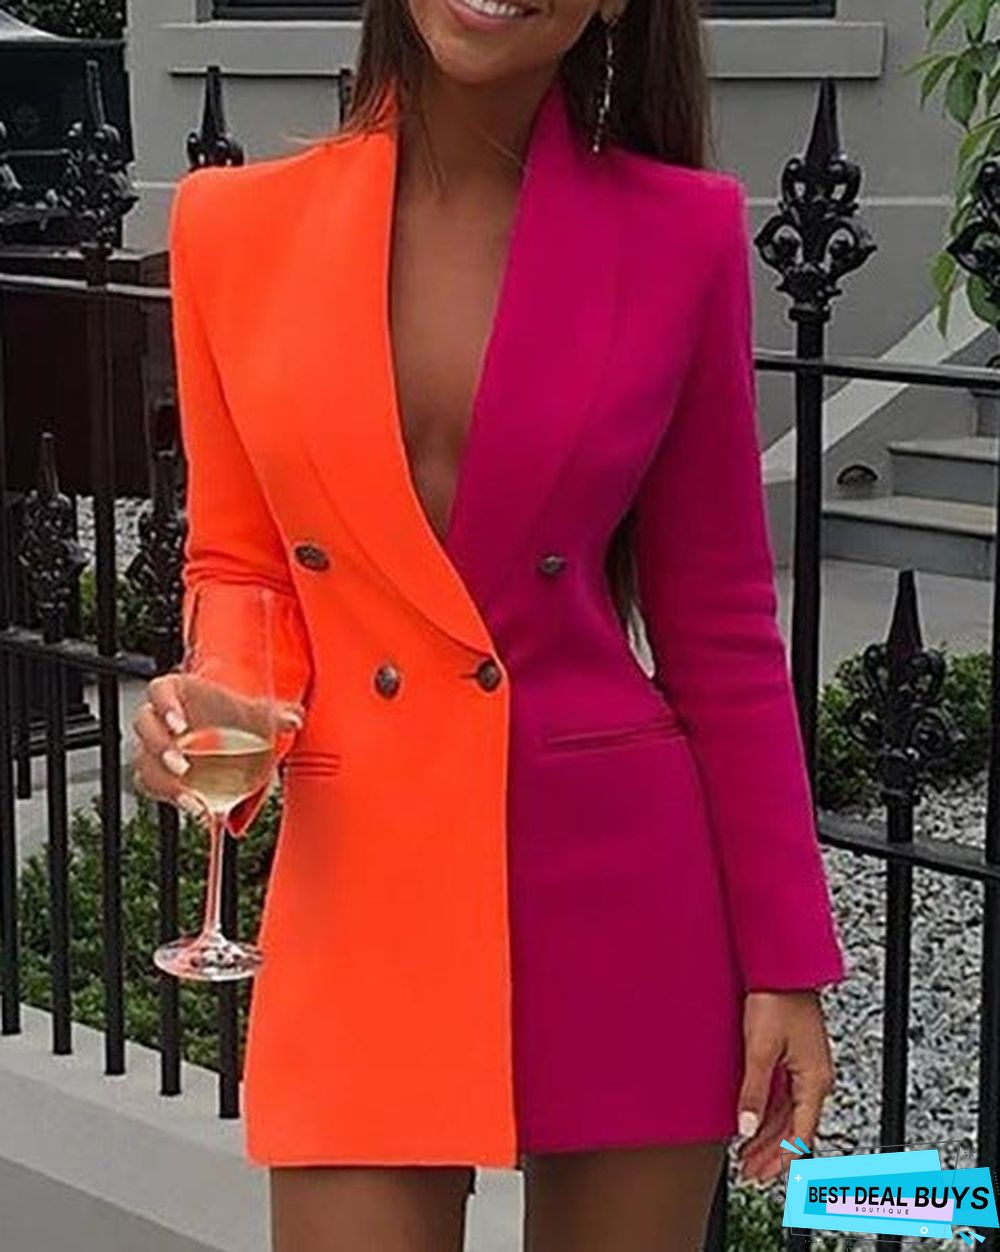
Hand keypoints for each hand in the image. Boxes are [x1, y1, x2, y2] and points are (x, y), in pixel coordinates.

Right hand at [130, 671, 303, 813]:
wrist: (231, 736)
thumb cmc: (233, 716)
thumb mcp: (254, 714)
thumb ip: (273, 715)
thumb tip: (295, 719)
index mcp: (177, 692)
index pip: (159, 690)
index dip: (165, 706)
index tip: (180, 724)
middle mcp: (160, 718)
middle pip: (144, 727)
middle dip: (159, 746)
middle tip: (182, 764)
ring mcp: (155, 745)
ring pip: (143, 761)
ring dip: (162, 780)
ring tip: (190, 796)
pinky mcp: (157, 771)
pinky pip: (150, 785)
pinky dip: (169, 797)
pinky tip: (194, 806)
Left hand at [734, 989, 835, 1184]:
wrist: (783, 968)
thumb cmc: (778, 1000)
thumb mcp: (760, 1048)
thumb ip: (753, 1090)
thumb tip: (746, 1127)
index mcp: (814, 1081)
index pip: (800, 1135)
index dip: (781, 1160)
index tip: (762, 1176)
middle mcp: (814, 1078)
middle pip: (795, 1129)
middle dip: (773, 1155)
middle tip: (750, 1174)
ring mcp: (805, 1068)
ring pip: (788, 1115)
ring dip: (769, 1137)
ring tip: (747, 1154)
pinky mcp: (795, 1057)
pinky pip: (784, 1097)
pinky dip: (769, 1114)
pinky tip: (754, 1122)